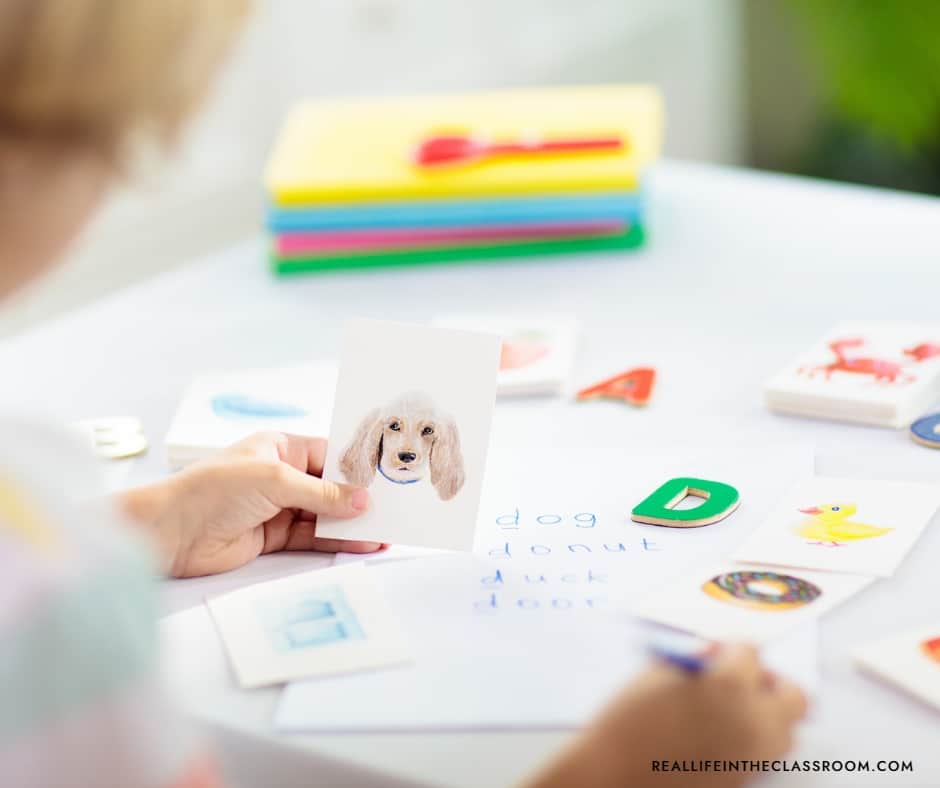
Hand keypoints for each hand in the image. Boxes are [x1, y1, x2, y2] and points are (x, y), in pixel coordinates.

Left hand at [123, 432, 381, 576]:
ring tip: (387, 530)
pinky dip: (337, 540)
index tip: (387, 476)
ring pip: (325, 514)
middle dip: (359, 497)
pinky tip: (362, 542)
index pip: (328, 453)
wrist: (170, 532)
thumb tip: (362, 502)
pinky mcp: (274, 536)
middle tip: (395, 506)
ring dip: (352, 522)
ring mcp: (279, 507)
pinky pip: (314, 537)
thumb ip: (322, 493)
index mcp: (280, 447)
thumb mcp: (275, 481)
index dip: (357, 465)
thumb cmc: (215, 489)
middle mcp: (281, 474)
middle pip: (330, 485)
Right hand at [526, 644, 806, 787]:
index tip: (719, 651)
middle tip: (745, 678)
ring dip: (767, 713)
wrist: (616, 773)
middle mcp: (753, 719)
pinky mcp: (747, 778)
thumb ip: (696, 660)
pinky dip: (753, 738)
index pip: (750, 651)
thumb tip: (716, 655)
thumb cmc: (628, 720)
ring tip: (733, 709)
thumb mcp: (658, 673)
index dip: (731, 648)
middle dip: (770, 680)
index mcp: (729, 684)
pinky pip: (766, 752)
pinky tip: (721, 732)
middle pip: (792, 694)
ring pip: (786, 729)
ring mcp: (755, 755)